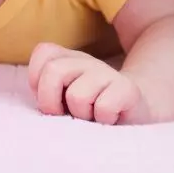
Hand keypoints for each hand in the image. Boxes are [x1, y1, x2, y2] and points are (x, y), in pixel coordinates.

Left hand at [27, 43, 147, 124]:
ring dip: (81, 115)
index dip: (37, 79)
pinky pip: (103, 107)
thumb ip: (48, 92)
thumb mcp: (63, 99)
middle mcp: (87, 62)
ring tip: (91, 117)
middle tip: (65, 115)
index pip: (44, 52)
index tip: (52, 99)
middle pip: (54, 71)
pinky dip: (103, 120)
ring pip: (77, 96)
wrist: (136, 113)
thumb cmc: (90, 110)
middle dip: (51, 101)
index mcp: (69, 60)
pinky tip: (110, 119)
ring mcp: (107, 73)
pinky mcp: (127, 89)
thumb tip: (42, 106)